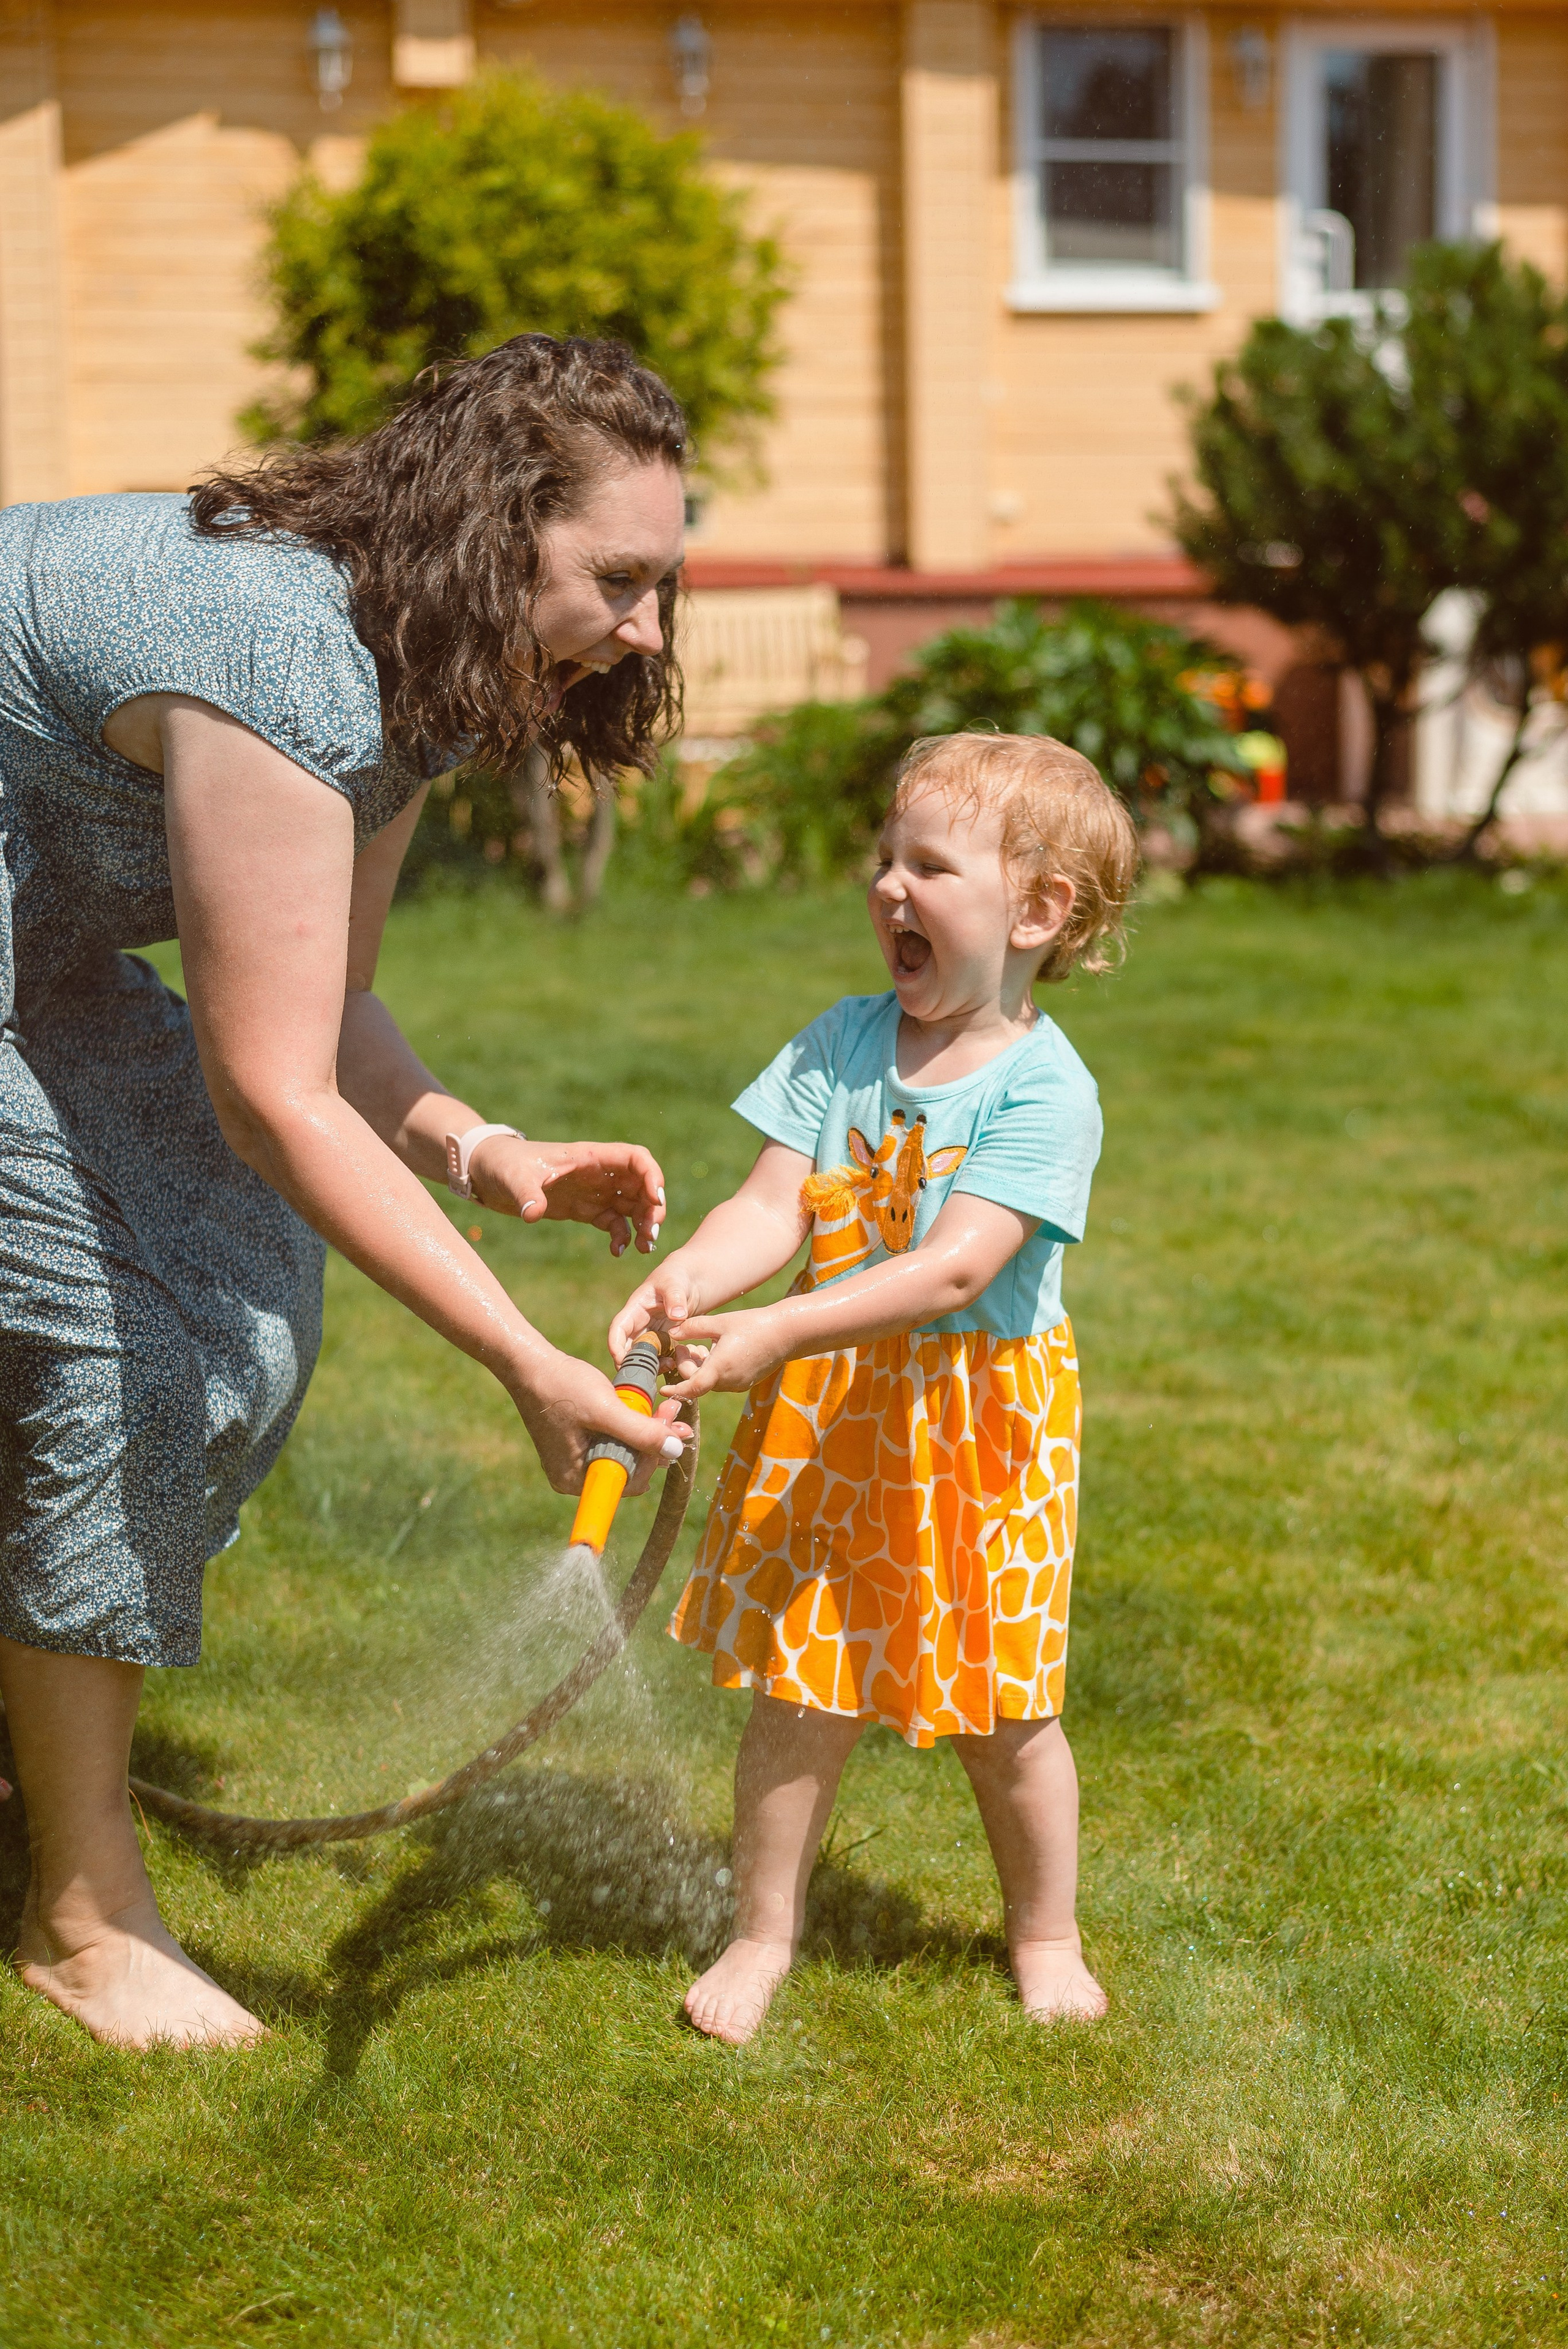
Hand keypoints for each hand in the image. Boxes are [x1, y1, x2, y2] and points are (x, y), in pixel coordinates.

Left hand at [470, 1136, 664, 1256]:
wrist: (487, 1172)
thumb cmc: (502, 1164)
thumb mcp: (513, 1178)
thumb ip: (526, 1194)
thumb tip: (533, 1214)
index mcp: (589, 1157)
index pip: (635, 1159)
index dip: (652, 1176)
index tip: (654, 1200)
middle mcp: (597, 1173)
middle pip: (640, 1185)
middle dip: (652, 1207)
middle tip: (651, 1234)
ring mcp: (592, 1191)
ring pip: (631, 1205)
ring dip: (643, 1224)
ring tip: (644, 1248)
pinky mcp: (583, 1209)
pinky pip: (613, 1222)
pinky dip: (621, 1236)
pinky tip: (617, 1252)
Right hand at [508, 1343, 691, 1494]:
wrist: (531, 1364)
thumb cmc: (562, 1386)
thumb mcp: (606, 1409)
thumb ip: (641, 1432)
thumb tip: (676, 1449)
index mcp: (575, 1478)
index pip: (628, 1482)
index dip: (654, 1457)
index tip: (673, 1430)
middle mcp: (574, 1476)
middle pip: (627, 1467)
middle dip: (653, 1440)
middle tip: (672, 1412)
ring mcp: (575, 1459)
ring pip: (623, 1451)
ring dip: (645, 1430)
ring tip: (664, 1407)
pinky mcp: (578, 1443)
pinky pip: (611, 1441)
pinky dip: (628, 1425)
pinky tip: (642, 1407)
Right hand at [607, 1252, 705, 1361]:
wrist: (689, 1281)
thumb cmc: (677, 1277)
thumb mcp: (675, 1283)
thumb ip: (675, 1297)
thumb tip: (677, 1315)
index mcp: (635, 1310)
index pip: (618, 1329)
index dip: (615, 1345)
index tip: (620, 1359)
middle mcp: (639, 1324)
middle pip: (626, 1347)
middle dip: (632, 1362)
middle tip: (647, 1372)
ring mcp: (650, 1333)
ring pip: (642, 1355)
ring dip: (650, 1365)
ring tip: (667, 1365)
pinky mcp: (663, 1340)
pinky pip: (658, 1356)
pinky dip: (663, 1362)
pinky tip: (675, 1363)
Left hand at [661, 1307, 787, 1400]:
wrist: (786, 1333)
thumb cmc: (753, 1324)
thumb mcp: (719, 1322)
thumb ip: (693, 1328)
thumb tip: (672, 1332)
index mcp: (720, 1368)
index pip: (691, 1388)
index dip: (675, 1390)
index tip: (663, 1389)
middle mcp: (729, 1381)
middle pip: (698, 1382)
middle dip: (687, 1366)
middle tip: (686, 1345)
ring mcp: (739, 1383)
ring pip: (710, 1381)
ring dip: (701, 1367)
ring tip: (702, 1346)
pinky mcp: (746, 1381)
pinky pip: (723, 1380)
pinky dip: (714, 1369)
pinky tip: (717, 1351)